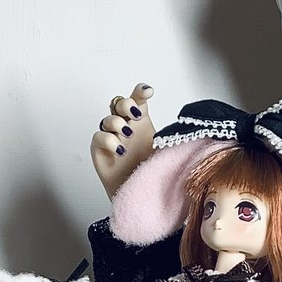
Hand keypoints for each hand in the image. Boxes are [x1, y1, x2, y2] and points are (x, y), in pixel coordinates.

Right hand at [91, 83, 155, 199]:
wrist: (138, 190)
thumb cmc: (150, 168)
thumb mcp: (163, 149)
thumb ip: (166, 135)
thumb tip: (182, 126)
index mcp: (140, 121)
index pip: (138, 99)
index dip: (140, 91)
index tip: (148, 92)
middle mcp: (124, 125)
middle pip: (120, 103)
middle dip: (127, 105)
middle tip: (136, 115)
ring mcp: (110, 135)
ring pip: (108, 118)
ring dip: (118, 124)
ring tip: (128, 137)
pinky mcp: (99, 148)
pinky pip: (99, 136)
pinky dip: (109, 141)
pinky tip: (120, 151)